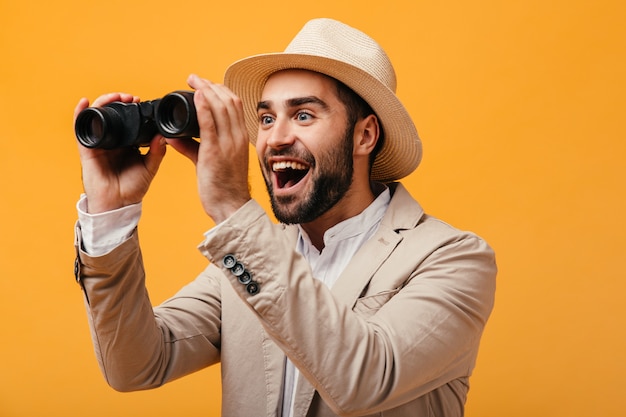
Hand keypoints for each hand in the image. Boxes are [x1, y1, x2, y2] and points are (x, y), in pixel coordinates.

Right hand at [74, 93, 166, 213]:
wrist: (117, 204)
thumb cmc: (133, 188)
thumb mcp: (149, 168)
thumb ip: (157, 152)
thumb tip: (163, 136)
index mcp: (126, 143)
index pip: (127, 120)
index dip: (131, 108)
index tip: (140, 100)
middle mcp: (112, 140)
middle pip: (111, 114)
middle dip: (119, 101)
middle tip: (131, 97)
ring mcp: (99, 143)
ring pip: (97, 116)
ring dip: (104, 103)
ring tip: (115, 97)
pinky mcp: (87, 149)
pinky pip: (80, 129)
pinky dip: (81, 114)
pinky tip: (85, 103)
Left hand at [167, 74, 251, 223]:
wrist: (230, 206)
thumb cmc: (223, 186)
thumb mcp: (210, 161)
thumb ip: (192, 147)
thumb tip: (173, 137)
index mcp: (240, 138)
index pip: (234, 105)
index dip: (220, 90)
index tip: (204, 84)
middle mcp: (237, 137)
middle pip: (229, 101)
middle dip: (211, 85)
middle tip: (194, 78)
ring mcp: (228, 144)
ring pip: (221, 107)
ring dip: (206, 90)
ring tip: (193, 81)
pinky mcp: (215, 152)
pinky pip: (210, 124)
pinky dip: (204, 107)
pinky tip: (197, 96)